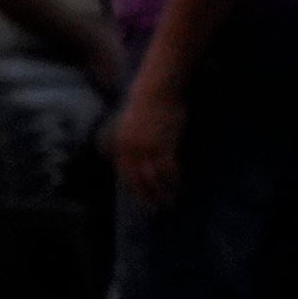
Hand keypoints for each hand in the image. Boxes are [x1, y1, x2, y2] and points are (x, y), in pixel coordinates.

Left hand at [110, 77, 192, 205]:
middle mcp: (131, 150)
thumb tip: (118, 156)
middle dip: (148, 198)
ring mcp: (147, 148)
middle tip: (157, 209)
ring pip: (154, 179)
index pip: (125, 176)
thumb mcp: (128, 125)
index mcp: (121, 146)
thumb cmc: (145, 105)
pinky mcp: (164, 145)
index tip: (143, 201)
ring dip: (163, 192)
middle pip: (138, 181)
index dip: (134, 191)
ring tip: (171, 201)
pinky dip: (173, 180)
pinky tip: (179, 185)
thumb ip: (124, 142)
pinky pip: (168, 170)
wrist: (156, 89)